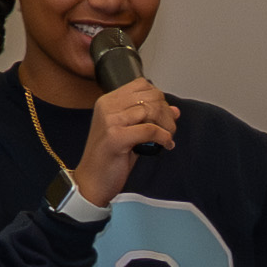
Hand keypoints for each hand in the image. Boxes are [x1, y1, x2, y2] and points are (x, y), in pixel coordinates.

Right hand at [74, 78, 180, 206]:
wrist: (91, 181)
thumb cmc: (109, 159)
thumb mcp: (131, 133)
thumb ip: (149, 119)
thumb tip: (174, 110)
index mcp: (107, 102)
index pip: (142, 85)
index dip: (159, 98)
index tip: (163, 115)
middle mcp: (107, 107)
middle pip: (150, 96)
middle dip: (166, 112)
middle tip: (169, 129)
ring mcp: (110, 121)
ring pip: (152, 110)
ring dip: (167, 125)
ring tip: (167, 137)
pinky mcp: (116, 137)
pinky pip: (150, 129)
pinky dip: (163, 137)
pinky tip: (166, 145)